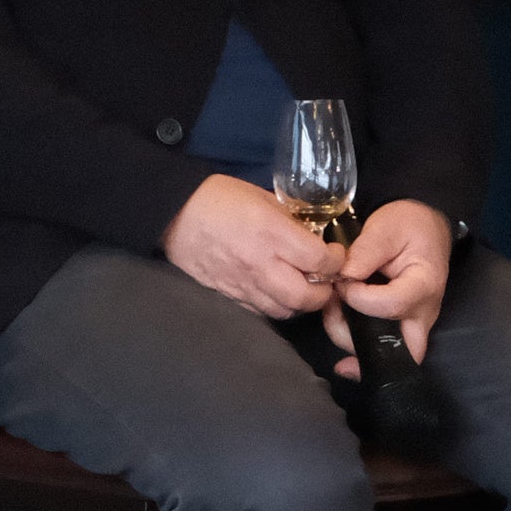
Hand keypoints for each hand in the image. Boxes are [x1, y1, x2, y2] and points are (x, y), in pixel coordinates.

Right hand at [161, 171, 341, 319]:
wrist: (174, 214)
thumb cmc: (219, 198)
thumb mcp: (263, 197)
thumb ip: (291, 220)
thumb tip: (314, 237)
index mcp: (271, 232)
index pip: (319, 261)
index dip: (336, 261)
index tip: (335, 255)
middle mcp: (260, 264)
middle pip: (306, 297)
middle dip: (323, 292)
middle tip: (325, 280)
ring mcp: (243, 285)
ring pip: (285, 310)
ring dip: (299, 303)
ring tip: (301, 289)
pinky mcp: (228, 296)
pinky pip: (260, 312)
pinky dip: (274, 306)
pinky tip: (275, 293)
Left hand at [321, 199, 453, 375]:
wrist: (424, 226)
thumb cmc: (408, 225)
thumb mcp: (386, 228)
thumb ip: (365, 250)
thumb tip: (343, 275)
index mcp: (423, 286)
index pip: (390, 305)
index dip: (358, 298)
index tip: (341, 279)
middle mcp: (423, 313)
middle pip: (398, 349)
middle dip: (359, 342)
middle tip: (334, 314)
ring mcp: (414, 323)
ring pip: (387, 353)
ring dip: (351, 341)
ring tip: (332, 311)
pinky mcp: (400, 325)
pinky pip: (384, 348)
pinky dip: (360, 350)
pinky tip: (340, 345)